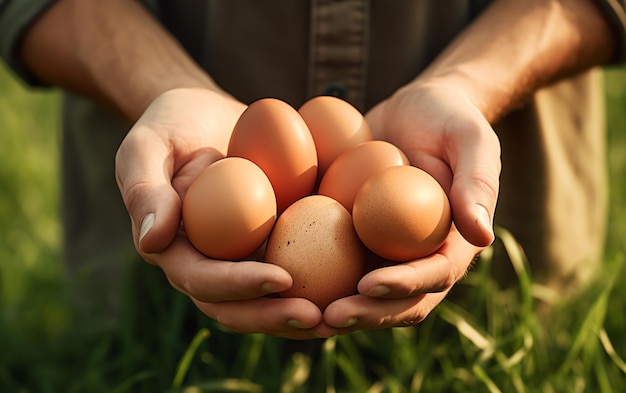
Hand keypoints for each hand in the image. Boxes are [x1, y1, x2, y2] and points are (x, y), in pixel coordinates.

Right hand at [115, 88, 327, 338]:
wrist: (204, 116)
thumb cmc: (171, 126)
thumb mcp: (146, 146)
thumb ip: (142, 189)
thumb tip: (152, 242)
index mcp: (177, 252)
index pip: (203, 281)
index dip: (239, 286)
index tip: (281, 279)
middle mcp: (210, 265)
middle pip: (239, 306)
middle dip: (276, 316)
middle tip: (318, 317)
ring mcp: (241, 258)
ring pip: (269, 300)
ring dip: (303, 314)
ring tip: (344, 317)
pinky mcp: (272, 244)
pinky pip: (297, 267)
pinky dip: (323, 281)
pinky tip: (359, 281)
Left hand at [322, 81, 500, 331]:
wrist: (412, 111)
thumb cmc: (447, 119)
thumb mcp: (470, 139)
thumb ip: (477, 183)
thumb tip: (482, 236)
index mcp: (451, 243)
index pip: (434, 276)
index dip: (405, 286)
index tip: (370, 283)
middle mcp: (418, 257)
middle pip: (396, 300)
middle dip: (366, 313)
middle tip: (330, 316)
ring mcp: (384, 253)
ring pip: (362, 294)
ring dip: (337, 308)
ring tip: (300, 312)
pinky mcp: (354, 240)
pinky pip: (332, 263)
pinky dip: (312, 276)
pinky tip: (279, 274)